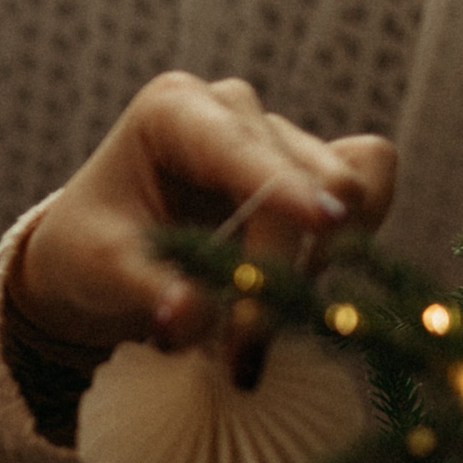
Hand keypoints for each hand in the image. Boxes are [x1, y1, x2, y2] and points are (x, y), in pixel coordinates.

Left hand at [13, 72, 396, 354]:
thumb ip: (147, 289)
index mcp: (175, 111)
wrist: (105, 256)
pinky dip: (351, 248)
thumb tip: (193, 317)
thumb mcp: (99, 268)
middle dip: (287, 266)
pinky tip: (301, 289)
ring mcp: (283, 141)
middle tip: (245, 351)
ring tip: (260, 322)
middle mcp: (237, 112)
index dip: (286, 187)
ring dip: (321, 263)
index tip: (325, 223)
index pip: (242, 147)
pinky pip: (371, 196)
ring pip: (352, 190)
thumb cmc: (90, 247)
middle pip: (309, 178)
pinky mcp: (316, 177)